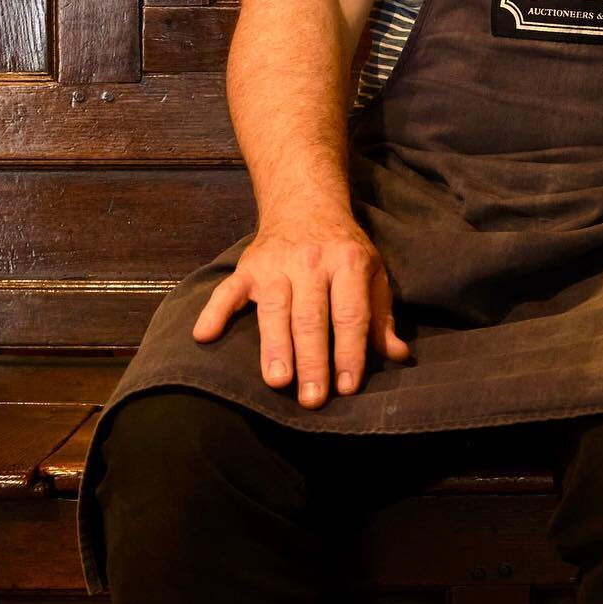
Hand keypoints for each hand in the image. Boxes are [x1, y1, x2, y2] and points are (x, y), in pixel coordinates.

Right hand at [192, 214, 409, 408]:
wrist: (305, 204)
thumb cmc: (343, 249)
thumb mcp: (372, 273)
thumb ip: (381, 317)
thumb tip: (398, 356)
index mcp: (348, 262)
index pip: (350, 314)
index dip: (349, 351)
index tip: (348, 388)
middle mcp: (311, 262)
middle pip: (311, 316)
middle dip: (312, 359)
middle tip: (313, 399)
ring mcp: (276, 264)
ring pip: (274, 308)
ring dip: (275, 345)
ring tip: (277, 381)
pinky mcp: (248, 266)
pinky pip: (228, 289)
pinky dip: (214, 311)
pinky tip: (204, 336)